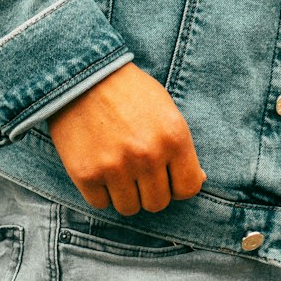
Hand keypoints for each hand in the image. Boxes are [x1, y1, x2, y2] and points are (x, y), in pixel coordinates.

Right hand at [46, 62, 206, 214]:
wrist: (81, 73)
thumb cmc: (127, 90)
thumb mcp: (165, 109)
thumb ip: (181, 146)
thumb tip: (198, 180)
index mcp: (173, 137)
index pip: (188, 188)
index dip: (177, 185)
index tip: (165, 176)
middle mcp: (148, 155)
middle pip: (158, 203)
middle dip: (149, 190)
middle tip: (136, 168)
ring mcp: (116, 166)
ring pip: (129, 208)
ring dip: (124, 193)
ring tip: (116, 166)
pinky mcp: (86, 174)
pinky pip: (100, 203)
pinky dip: (99, 191)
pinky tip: (97, 165)